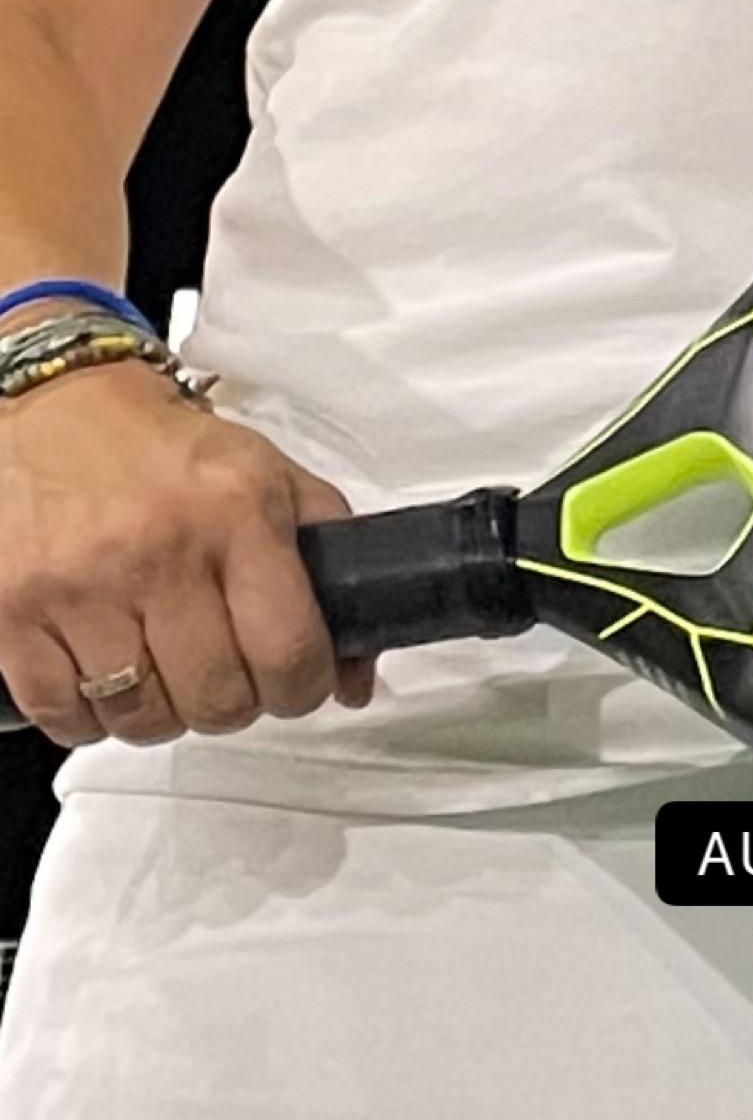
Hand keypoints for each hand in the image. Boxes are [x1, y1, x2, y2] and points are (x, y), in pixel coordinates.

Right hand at [0, 358, 376, 746]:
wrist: (54, 401)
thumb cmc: (160, 447)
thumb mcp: (267, 475)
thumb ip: (326, 565)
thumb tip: (352, 678)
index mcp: (235, 511)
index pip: (289, 652)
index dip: (301, 689)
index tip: (292, 682)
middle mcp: (159, 549)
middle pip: (218, 700)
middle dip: (230, 700)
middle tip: (220, 670)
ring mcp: (80, 585)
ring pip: (142, 718)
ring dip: (160, 710)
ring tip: (158, 666)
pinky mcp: (14, 610)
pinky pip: (64, 714)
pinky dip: (87, 713)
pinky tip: (99, 672)